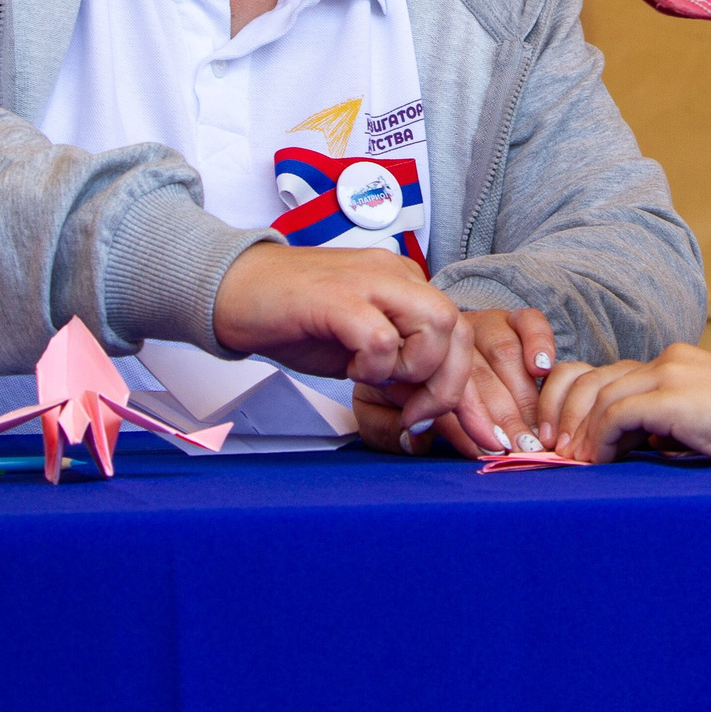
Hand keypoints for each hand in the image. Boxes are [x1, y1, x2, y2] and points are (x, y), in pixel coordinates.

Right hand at [213, 244, 468, 429]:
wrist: (234, 291)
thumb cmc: (296, 320)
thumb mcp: (363, 352)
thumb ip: (402, 372)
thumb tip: (436, 414)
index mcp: (407, 286)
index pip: (462, 335)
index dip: (471, 391)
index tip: (476, 436)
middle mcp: (397, 275)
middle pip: (459, 329)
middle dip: (449, 387)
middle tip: (417, 415)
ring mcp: (369, 281)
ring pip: (435, 324)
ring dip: (414, 370)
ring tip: (375, 380)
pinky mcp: (337, 297)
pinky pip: (382, 337)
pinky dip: (374, 365)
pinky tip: (350, 369)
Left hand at [351, 308, 557, 457]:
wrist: (393, 329)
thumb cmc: (391, 384)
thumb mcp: (373, 409)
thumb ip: (385, 429)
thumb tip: (417, 441)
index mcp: (406, 355)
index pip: (437, 389)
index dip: (461, 422)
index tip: (482, 450)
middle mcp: (443, 334)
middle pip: (476, 373)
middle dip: (501, 415)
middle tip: (518, 448)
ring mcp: (477, 323)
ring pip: (503, 350)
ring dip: (521, 393)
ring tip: (532, 429)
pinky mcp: (505, 318)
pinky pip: (526, 321)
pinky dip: (538, 340)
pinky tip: (541, 368)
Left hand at [538, 343, 710, 465]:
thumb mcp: (700, 424)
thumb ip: (663, 427)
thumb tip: (627, 448)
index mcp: (673, 361)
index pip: (605, 374)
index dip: (574, 404)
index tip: (563, 438)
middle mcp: (666, 359)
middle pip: (591, 379)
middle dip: (564, 415)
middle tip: (553, 451)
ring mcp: (670, 374)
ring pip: (599, 397)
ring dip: (580, 433)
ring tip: (572, 463)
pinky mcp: (674, 396)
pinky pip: (617, 415)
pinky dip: (601, 440)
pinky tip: (598, 462)